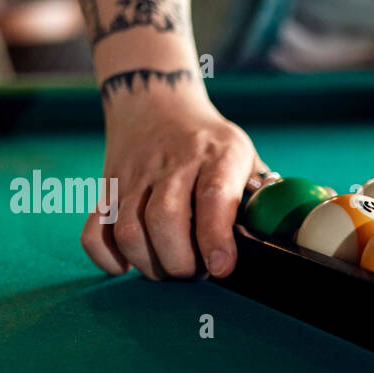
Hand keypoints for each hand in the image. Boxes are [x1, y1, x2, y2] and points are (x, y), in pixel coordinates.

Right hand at [81, 90, 269, 279]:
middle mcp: (173, 163)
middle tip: (194, 271)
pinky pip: (94, 231)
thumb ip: (261, 197)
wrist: (155, 101)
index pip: (214, 197)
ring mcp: (135, 176)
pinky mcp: (107, 187)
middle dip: (181, 262)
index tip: (221, 267)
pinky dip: (107, 258)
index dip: (216, 238)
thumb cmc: (210, 143)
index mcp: (216, 155)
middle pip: (165, 219)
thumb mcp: (245, 156)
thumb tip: (279, 240)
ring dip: (149, 264)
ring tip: (168, 267)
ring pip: (128, 231)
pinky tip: (128, 264)